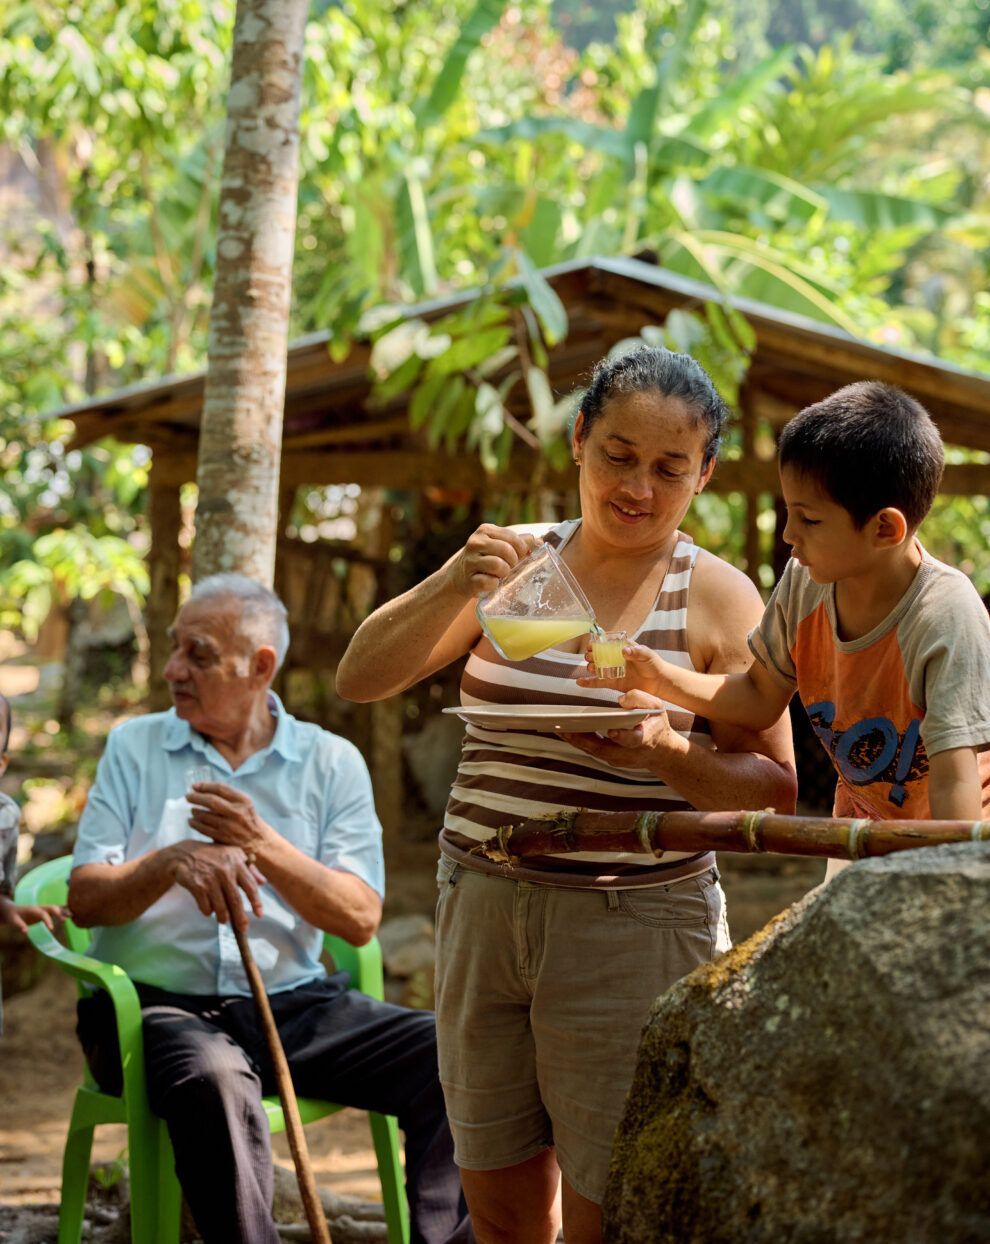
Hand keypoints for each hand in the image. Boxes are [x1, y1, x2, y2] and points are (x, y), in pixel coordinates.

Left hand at [0, 894, 68, 935]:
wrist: (12, 910)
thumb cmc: (12, 916)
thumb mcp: (13, 921)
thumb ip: (19, 926)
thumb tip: (26, 932)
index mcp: (33, 909)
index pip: (43, 914)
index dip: (48, 920)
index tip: (52, 929)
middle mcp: (39, 907)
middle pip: (52, 908)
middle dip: (59, 912)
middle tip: (66, 919)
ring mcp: (43, 908)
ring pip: (55, 907)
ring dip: (63, 910)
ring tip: (72, 915)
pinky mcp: (45, 911)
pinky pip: (55, 910)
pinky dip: (63, 911)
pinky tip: (70, 914)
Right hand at [170, 841, 263, 931]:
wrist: (185, 854)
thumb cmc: (213, 855)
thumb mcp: (233, 855)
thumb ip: (249, 869)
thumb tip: (263, 882)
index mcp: (237, 862)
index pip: (250, 886)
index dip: (256, 902)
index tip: (259, 915)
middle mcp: (225, 871)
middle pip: (236, 900)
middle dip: (240, 918)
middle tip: (244, 928)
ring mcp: (210, 879)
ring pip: (220, 907)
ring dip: (223, 917)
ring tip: (223, 920)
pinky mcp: (197, 886)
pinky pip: (206, 907)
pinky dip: (208, 912)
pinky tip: (208, 909)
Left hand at [186, 782, 272, 861]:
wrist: (257, 841)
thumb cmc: (247, 818)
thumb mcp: (244, 803)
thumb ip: (227, 796)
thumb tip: (202, 788)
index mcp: (243, 801)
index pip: (221, 788)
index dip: (205, 786)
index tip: (195, 786)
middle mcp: (237, 813)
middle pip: (211, 801)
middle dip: (196, 797)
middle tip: (188, 796)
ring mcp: (229, 827)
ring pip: (205, 816)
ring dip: (195, 811)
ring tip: (192, 809)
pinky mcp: (223, 838)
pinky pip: (204, 829)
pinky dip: (195, 824)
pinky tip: (192, 821)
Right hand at [446, 524, 540, 598]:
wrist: (459, 577)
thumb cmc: (486, 559)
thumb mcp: (500, 546)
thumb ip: (519, 542)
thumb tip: (539, 541)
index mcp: (485, 530)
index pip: (511, 537)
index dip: (521, 548)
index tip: (521, 556)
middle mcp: (475, 543)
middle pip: (506, 550)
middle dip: (513, 561)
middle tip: (510, 567)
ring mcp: (470, 561)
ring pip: (498, 565)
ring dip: (504, 573)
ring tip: (500, 574)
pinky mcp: (469, 580)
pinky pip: (489, 582)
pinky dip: (494, 585)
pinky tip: (491, 583)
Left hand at [559, 690, 676, 769]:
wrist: (661, 752)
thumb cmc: (657, 726)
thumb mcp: (658, 708)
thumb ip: (642, 700)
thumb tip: (622, 699)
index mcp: (644, 739)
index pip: (632, 740)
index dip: (622, 736)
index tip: (611, 731)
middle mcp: (628, 753)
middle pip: (603, 749)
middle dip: (582, 739)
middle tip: (563, 728)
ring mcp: (617, 759)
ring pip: (593, 751)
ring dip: (574, 740)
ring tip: (557, 727)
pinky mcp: (609, 758)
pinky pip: (591, 750)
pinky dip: (578, 741)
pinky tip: (564, 729)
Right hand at [576, 640, 667, 696]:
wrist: (659, 682)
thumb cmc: (654, 665)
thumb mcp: (647, 654)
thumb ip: (637, 651)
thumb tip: (624, 650)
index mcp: (621, 648)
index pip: (605, 643)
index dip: (596, 643)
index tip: (591, 645)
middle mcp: (615, 659)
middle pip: (597, 655)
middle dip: (591, 655)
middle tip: (591, 657)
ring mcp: (613, 670)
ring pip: (596, 668)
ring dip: (590, 667)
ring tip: (592, 668)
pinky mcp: (613, 682)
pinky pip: (598, 682)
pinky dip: (589, 682)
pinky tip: (580, 682)